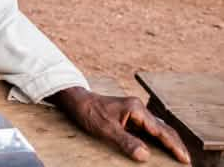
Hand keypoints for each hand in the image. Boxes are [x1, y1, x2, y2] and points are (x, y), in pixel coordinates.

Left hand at [48, 87, 189, 163]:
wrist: (76, 101)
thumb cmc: (89, 113)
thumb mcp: (106, 130)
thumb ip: (126, 142)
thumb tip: (145, 156)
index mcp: (136, 109)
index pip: (161, 131)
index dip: (174, 146)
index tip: (185, 159)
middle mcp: (138, 109)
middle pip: (163, 128)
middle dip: (175, 144)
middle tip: (186, 160)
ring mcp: (134, 112)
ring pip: (156, 128)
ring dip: (167, 142)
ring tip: (177, 156)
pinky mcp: (129, 116)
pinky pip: (147, 129)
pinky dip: (156, 139)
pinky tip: (159, 148)